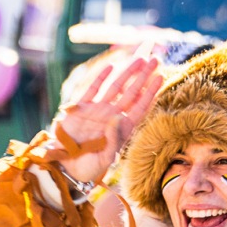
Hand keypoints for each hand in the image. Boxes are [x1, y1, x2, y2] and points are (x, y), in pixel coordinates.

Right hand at [54, 56, 162, 183]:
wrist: (65, 167)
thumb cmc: (88, 168)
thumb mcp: (104, 159)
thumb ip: (112, 140)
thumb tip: (118, 118)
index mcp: (121, 129)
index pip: (140, 107)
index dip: (150, 92)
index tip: (161, 77)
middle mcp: (112, 117)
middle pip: (131, 93)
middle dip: (143, 76)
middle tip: (155, 60)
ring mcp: (96, 110)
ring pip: (115, 87)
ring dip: (127, 73)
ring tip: (140, 59)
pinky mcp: (80, 108)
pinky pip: (92, 89)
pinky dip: (100, 77)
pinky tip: (111, 66)